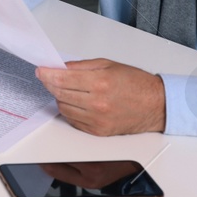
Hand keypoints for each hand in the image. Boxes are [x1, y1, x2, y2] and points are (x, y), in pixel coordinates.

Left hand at [35, 59, 166, 135]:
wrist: (156, 105)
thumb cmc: (136, 84)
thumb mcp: (108, 65)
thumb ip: (81, 66)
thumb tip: (59, 67)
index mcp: (100, 83)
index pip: (62, 79)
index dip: (47, 74)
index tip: (40, 70)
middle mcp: (97, 103)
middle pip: (59, 94)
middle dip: (50, 84)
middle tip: (49, 77)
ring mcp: (97, 120)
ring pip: (63, 108)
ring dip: (60, 97)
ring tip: (69, 89)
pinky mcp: (98, 131)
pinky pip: (73, 120)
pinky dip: (70, 110)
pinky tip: (77, 102)